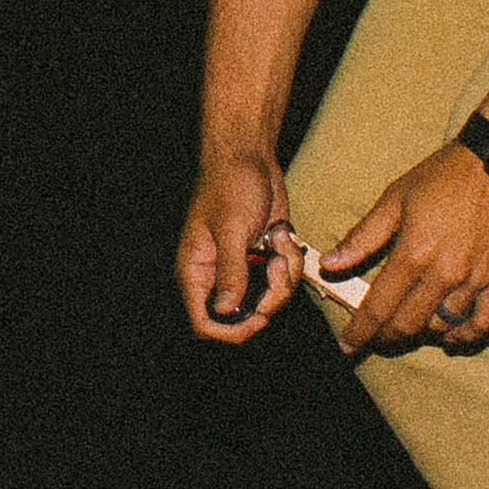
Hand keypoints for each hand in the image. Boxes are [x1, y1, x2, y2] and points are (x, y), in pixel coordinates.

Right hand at [178, 149, 308, 343]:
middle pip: (244, 317)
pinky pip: (284, 280)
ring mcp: (244, 268)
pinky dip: (291, 262)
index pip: (204, 322)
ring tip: (279, 242)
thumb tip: (228, 311)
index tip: (259, 318)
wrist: (250, 157)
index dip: (231, 331)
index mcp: (197, 271)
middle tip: (277, 267)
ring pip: (270, 299)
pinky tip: (284, 236)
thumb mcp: (231, 228)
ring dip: (285, 276)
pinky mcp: (264, 259)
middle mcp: (218, 276)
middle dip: (270, 298)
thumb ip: (231, 272)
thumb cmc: (231, 185)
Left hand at [317, 140, 488, 354]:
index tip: (347, 347)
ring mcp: (477, 280)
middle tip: (376, 338)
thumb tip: (330, 264)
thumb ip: (363, 237)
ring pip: (443, 327)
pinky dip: (465, 336)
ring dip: (422, 333)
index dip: (360, 332)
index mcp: (413, 253)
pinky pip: (485, 324)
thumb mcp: (395, 199)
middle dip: (386, 337)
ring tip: (410, 327)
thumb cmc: (445, 175)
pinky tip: (451, 336)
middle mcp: (444, 273)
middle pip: (408, 324)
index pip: (379, 307)